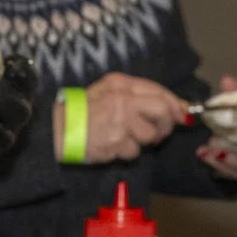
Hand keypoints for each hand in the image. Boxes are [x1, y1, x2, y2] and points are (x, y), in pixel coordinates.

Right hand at [61, 73, 189, 163]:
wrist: (55, 130)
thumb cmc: (82, 111)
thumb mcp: (106, 92)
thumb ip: (137, 96)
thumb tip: (175, 108)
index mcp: (120, 84)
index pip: (159, 91)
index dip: (174, 104)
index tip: (180, 115)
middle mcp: (122, 99)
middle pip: (162, 111)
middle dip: (165, 125)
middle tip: (157, 133)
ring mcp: (120, 121)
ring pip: (151, 134)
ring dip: (143, 141)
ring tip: (126, 139)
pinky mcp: (117, 141)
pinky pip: (135, 150)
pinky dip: (127, 152)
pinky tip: (113, 146)